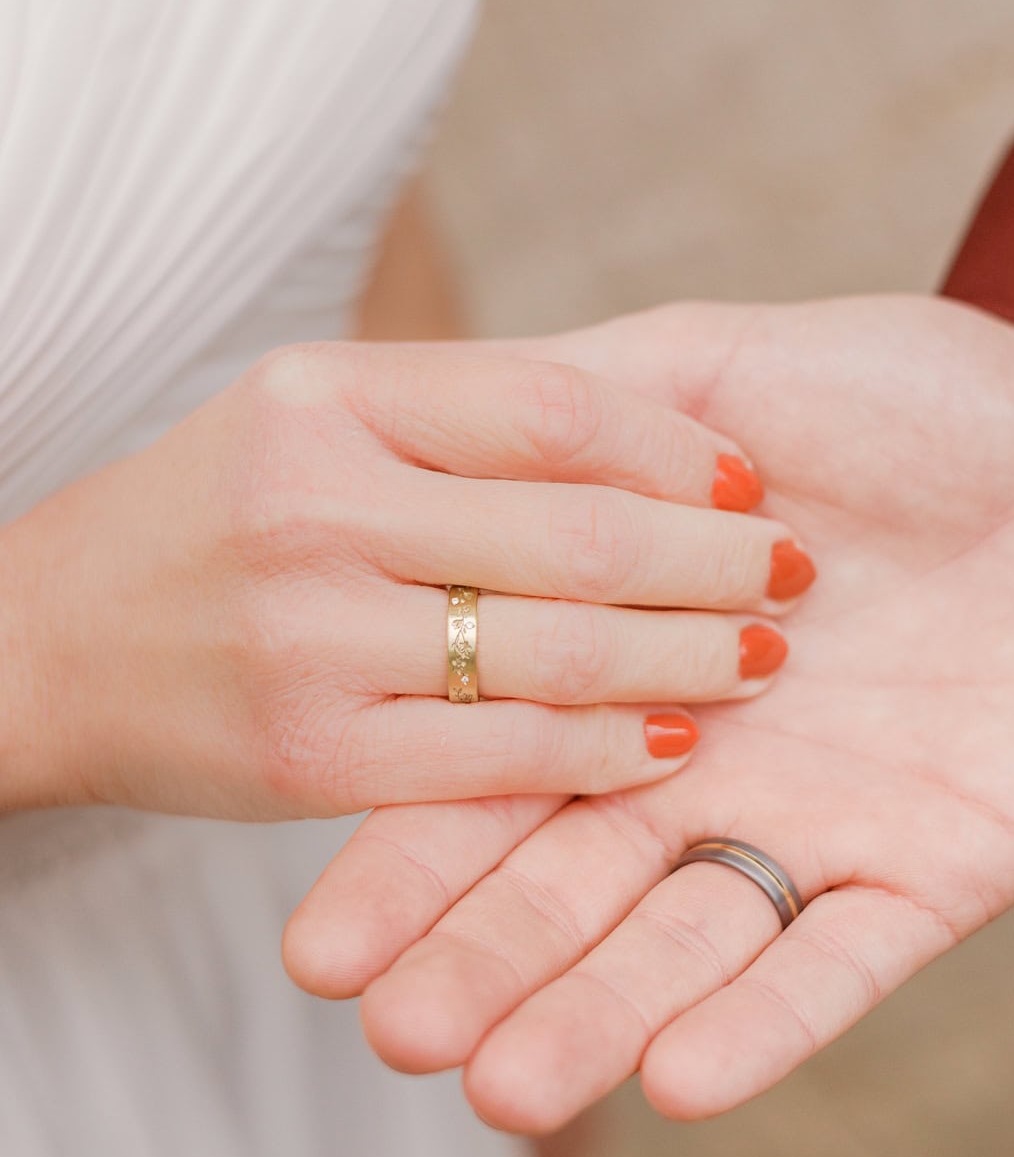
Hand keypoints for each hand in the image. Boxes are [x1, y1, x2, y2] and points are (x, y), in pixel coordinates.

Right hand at [0, 340, 805, 816]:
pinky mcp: (310, 757)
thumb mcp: (315, 414)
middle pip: (578, 531)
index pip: (552, 406)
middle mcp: (318, 503)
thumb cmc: (219, 514)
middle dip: (715, 557)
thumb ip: (462, 410)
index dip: (675, 446)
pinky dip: (604, 752)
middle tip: (795, 572)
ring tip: (765, 655)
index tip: (750, 476)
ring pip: (557, 647)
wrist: (46, 641)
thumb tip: (655, 423)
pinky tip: (673, 742)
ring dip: (686, 655)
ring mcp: (311, 634)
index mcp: (331, 396)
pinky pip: (502, 760)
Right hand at [285, 297, 1013, 1124]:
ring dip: (596, 1017)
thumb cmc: (914, 397)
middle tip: (390, 1032)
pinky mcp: (925, 875)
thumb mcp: (726, 376)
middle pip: (567, 889)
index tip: (319, 939)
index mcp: (633, 664)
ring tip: (503, 1087)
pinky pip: (839, 964)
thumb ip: (588, 417)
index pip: (496, 774)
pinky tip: (681, 1077)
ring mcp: (809, 828)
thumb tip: (440, 427)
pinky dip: (765, 1021)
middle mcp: (699, 768)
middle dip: (480, 962)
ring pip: (683, 948)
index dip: (412, 856)